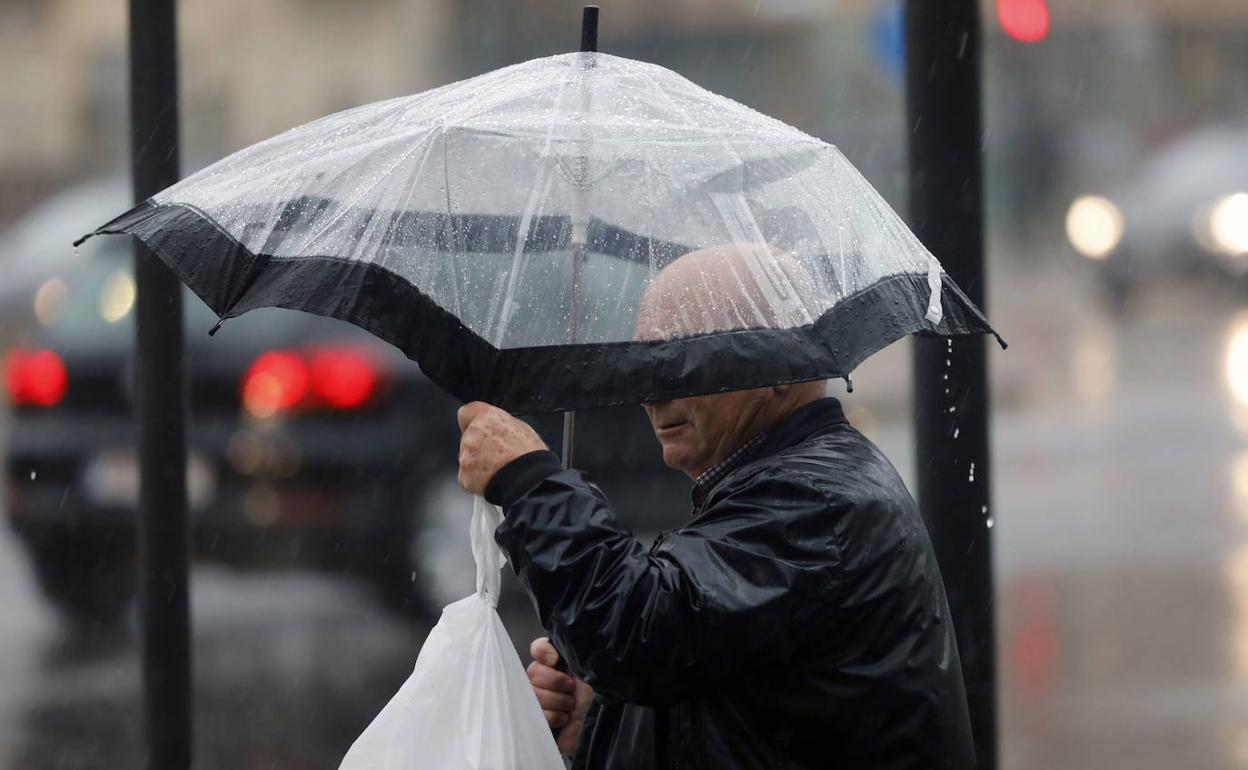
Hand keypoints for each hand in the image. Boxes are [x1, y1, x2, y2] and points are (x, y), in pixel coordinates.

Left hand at [457, 401, 547, 494]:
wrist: (530, 481)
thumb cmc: (530, 456)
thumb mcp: (522, 428)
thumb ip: (500, 424)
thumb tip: (496, 427)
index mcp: (487, 418)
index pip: (466, 412)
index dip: (471, 422)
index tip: (476, 428)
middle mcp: (473, 434)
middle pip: (467, 437)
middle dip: (478, 446)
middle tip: (495, 455)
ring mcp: (466, 455)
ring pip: (467, 457)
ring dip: (477, 463)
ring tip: (497, 469)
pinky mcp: (464, 475)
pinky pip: (467, 475)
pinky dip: (476, 479)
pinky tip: (492, 478)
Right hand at [527, 637, 593, 756]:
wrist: (593, 728)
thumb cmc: (591, 699)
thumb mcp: (587, 673)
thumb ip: (572, 657)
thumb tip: (560, 651)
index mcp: (555, 664)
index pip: (539, 648)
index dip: (543, 652)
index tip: (555, 660)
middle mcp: (542, 678)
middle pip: (533, 671)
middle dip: (556, 682)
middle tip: (570, 688)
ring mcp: (536, 697)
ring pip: (534, 693)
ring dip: (557, 701)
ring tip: (569, 705)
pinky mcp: (535, 717)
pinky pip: (536, 712)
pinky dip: (554, 717)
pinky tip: (563, 718)